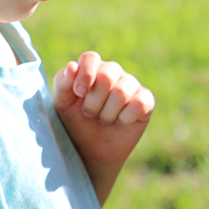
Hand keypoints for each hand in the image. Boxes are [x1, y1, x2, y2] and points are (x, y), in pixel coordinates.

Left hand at [53, 51, 153, 200]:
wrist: (90, 151)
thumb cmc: (75, 123)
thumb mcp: (62, 104)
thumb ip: (63, 83)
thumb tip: (72, 66)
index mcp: (92, 69)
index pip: (91, 58)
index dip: (85, 75)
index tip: (79, 94)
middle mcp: (113, 73)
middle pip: (107, 75)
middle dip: (94, 101)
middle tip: (89, 114)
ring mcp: (131, 85)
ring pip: (121, 91)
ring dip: (107, 113)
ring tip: (103, 120)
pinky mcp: (146, 101)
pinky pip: (140, 103)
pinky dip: (126, 117)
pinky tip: (121, 122)